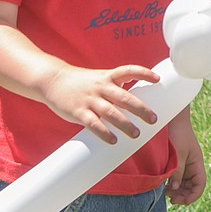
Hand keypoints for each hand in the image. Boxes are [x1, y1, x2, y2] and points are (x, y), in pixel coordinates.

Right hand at [39, 64, 160, 143]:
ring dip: (125, 124)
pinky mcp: (78, 112)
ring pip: (111, 112)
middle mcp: (101, 87)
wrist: (53, 81)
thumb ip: (116, 86)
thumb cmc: (81, 82)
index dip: (144, 73)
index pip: (128, 70)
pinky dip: (104, 133)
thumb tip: (134, 98)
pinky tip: (113, 140)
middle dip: (140, 109)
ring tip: (136, 134)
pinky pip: (93, 124)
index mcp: (108, 76)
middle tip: (153, 119)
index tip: (157, 79)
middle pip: (124, 97)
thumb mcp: (100, 78)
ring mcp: (90, 99)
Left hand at [165, 109, 206, 204]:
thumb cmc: (178, 133)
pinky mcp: (175, 163)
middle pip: (191, 187)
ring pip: (183, 184)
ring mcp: (183, 165)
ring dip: (176, 191)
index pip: (200, 185)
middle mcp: (191, 166)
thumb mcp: (178, 154)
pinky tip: (163, 185)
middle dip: (183, 195)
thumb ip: (178, 172)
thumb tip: (175, 188)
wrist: (171, 119)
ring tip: (165, 192)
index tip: (180, 201)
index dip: (192, 196)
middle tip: (170, 198)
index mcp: (197, 163)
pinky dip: (171, 184)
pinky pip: (175, 178)